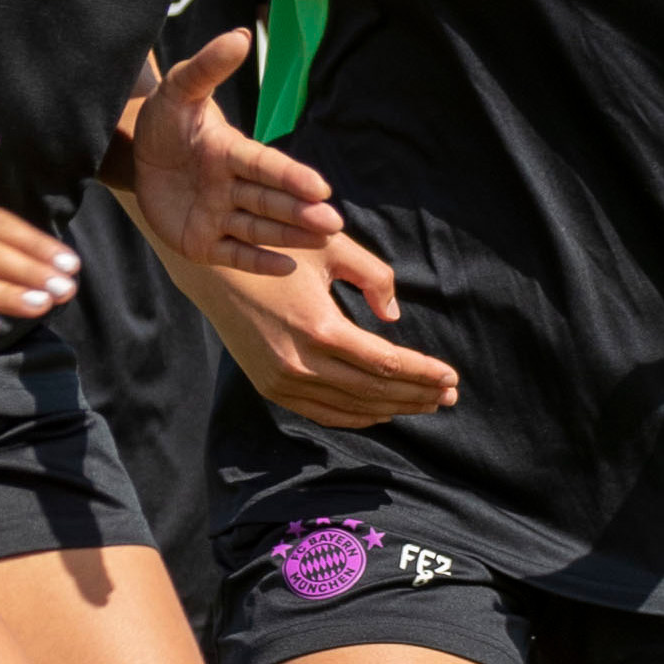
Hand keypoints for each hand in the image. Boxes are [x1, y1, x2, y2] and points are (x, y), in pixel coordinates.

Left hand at [128, 31, 345, 275]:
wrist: (136, 154)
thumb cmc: (165, 119)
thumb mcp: (179, 89)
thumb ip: (208, 66)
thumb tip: (241, 35)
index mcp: (231, 152)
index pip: (264, 166)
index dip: (290, 177)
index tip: (320, 186)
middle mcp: (232, 186)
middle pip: (270, 201)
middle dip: (300, 212)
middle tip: (332, 223)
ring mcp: (220, 217)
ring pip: (259, 229)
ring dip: (290, 235)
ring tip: (322, 240)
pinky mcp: (203, 243)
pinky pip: (234, 254)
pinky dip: (259, 261)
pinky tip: (287, 266)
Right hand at [196, 232, 458, 427]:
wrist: (210, 270)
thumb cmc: (275, 248)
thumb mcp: (329, 248)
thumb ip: (373, 276)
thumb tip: (394, 316)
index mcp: (320, 329)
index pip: (386, 363)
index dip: (423, 372)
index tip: (452, 375)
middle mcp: (300, 363)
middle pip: (375, 391)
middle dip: (418, 394)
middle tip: (450, 394)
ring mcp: (282, 381)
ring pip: (352, 407)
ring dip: (394, 408)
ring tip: (428, 403)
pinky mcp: (270, 387)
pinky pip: (323, 413)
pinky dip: (357, 416)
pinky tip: (383, 411)